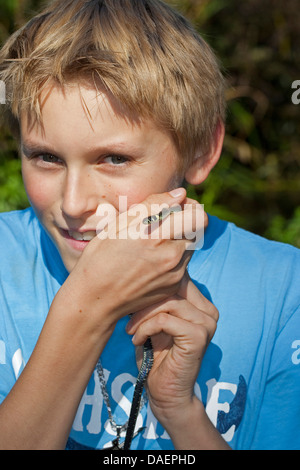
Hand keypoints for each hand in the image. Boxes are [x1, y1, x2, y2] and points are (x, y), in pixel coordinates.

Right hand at [57, 190, 206, 331]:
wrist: (96, 300)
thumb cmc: (100, 258)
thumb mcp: (118, 225)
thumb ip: (152, 205)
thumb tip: (180, 194)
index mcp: (156, 236)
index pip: (198, 217)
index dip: (190, 207)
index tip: (177, 206)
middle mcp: (171, 256)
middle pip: (198, 231)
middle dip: (186, 222)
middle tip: (167, 222)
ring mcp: (175, 274)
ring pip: (192, 246)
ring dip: (180, 239)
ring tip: (155, 242)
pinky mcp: (174, 287)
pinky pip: (184, 264)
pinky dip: (174, 257)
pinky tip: (152, 260)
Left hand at [126, 272, 217, 428]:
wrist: (166, 393)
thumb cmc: (157, 357)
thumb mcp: (154, 322)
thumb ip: (155, 301)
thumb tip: (136, 278)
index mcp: (201, 305)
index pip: (177, 279)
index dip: (151, 286)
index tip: (130, 300)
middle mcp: (208, 311)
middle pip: (172, 287)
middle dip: (145, 301)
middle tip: (127, 318)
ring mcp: (206, 323)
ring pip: (167, 302)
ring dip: (142, 317)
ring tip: (131, 331)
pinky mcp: (198, 336)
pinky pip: (164, 320)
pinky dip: (145, 329)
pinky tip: (137, 340)